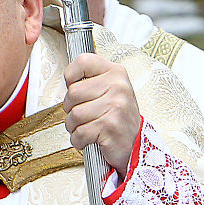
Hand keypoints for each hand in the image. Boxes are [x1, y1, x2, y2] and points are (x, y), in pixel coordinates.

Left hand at [63, 53, 141, 173]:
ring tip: (88, 127)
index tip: (76, 88)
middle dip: (71, 108)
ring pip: (74, 114)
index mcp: (116, 72)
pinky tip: (90, 139)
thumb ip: (91, 80)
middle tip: (84, 115)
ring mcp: (115, 106)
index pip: (83, 61)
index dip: (71, 76)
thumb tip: (68, 81)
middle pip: (73, 92)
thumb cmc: (117, 117)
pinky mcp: (110, 126)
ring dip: (74, 127)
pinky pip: (79, 133)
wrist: (135, 143)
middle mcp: (118, 86)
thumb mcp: (110, 90)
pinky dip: (79, 140)